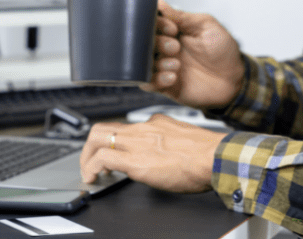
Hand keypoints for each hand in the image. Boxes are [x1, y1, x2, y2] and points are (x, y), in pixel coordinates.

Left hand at [80, 114, 227, 192]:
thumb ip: (170, 141)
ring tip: (89, 172)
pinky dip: (91, 169)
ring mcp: (137, 143)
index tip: (111, 152)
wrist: (216, 157)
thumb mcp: (184, 139)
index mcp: (156, 123)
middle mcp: (143, 128)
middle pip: (104, 127)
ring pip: (97, 138)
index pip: (125, 126)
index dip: (113, 141)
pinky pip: (102, 159)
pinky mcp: (135, 161)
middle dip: (91, 145)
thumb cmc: (208, 154)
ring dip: (87, 157)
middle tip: (91, 160)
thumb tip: (167, 153)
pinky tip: (93, 179)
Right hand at [142, 0, 244, 108]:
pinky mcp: (166, 86)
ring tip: (176, 64)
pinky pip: (149, 83)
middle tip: (175, 47)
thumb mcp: (207, 26)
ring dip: (158, 63)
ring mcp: (164, 67)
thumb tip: (160, 4)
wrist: (235, 79)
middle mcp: (165, 48)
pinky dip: (156, 80)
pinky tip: (173, 77)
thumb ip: (183, 16)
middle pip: (144, 43)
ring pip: (144, 63)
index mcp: (173, 32)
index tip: (171, 28)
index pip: (152, 23)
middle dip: (158, 43)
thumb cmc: (223, 50)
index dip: (157, 24)